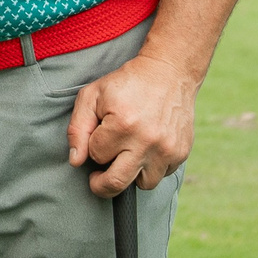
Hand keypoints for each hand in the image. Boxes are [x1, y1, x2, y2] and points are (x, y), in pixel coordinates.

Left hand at [68, 52, 200, 194]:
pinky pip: (162, 175)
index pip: (96, 156)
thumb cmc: (125, 84)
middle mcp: (147, 141)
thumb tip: (76, 161)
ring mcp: (167, 149)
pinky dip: (151, 168)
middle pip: (116, 183)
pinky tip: (146, 149)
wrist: (168, 73)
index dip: (93, 148)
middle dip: (101, 185)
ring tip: (126, 155)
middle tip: (97, 177)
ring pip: (142, 184)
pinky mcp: (181, 153)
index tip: (98, 138)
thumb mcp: (92, 96)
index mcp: (122, 125)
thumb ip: (78, 129)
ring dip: (130, 175)